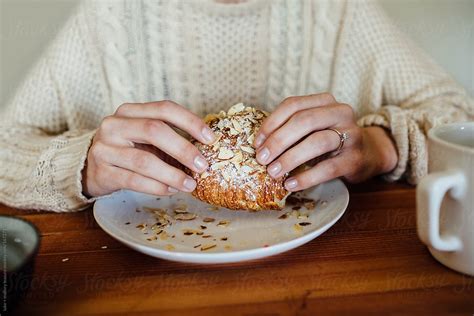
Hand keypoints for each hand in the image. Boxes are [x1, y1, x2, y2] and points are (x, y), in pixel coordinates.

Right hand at [82, 101, 215, 196]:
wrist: (90, 168)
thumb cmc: (127, 150)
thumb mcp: (145, 137)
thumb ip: (170, 137)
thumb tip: (207, 149)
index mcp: (130, 111)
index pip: (164, 108)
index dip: (190, 122)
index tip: (211, 138)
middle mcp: (115, 125)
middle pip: (154, 130)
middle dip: (183, 149)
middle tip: (203, 165)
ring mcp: (105, 148)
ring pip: (144, 160)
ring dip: (172, 174)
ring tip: (190, 184)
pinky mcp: (102, 172)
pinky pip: (134, 180)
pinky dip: (157, 187)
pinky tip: (172, 190)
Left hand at [253, 93, 397, 190]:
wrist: (369, 154)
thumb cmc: (331, 141)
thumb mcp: (313, 128)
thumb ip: (291, 130)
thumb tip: (259, 146)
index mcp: (325, 101)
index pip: (293, 105)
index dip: (271, 123)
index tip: (257, 143)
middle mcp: (340, 112)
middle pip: (304, 121)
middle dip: (278, 141)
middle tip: (261, 159)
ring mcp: (351, 135)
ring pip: (317, 142)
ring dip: (290, 158)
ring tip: (273, 172)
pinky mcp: (355, 158)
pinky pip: (328, 168)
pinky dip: (306, 177)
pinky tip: (291, 184)